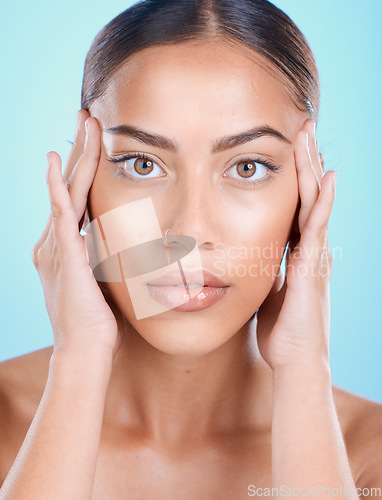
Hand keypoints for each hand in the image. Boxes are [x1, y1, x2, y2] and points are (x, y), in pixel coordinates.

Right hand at [31, 110, 122, 359]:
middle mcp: (56, 240)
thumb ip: (103, 254)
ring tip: (84, 123)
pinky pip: (60, 213)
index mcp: (66, 245)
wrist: (86, 349)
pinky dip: (58, 186)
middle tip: (89, 118)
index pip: (77, 197)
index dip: (86, 168)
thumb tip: (116, 238)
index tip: (98, 141)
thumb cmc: (97, 320)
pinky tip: (56, 160)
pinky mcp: (65, 254)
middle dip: (82, 151)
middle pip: (71, 185)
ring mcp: (57, 246)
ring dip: (77, 156)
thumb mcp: (100, 277)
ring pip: (68, 190)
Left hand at [256, 120, 335, 370]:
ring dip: (313, 170)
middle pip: (307, 196)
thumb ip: (265, 271)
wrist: (293, 361)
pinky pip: (318, 230)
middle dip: (305, 162)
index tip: (287, 148)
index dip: (293, 177)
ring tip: (312, 137)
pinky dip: (323, 203)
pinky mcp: (312, 270)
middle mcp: (309, 250)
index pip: (295, 206)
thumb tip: (249, 258)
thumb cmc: (280, 331)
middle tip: (302, 127)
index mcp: (296, 253)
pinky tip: (328, 178)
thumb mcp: (268, 292)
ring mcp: (314, 258)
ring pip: (315, 204)